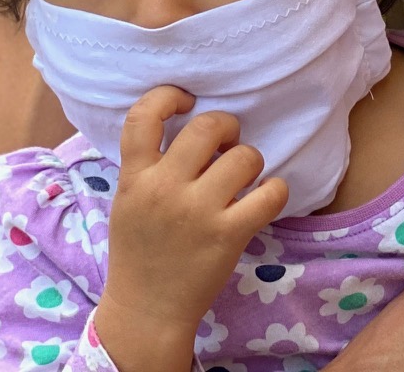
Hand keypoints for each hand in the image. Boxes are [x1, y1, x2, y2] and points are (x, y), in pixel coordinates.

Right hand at [93, 86, 288, 371]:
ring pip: (244, 156)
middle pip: (207, 127)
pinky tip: (263, 198)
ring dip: (250, 161)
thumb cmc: (140, 250)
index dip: (167, 96)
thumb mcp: (129, 200)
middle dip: (226, 127)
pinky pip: (270, 193)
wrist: (147, 309)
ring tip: (243, 178)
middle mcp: (165, 190)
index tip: (186, 101)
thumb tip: (185, 121)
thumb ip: (149, 164)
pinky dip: (274, 190)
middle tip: (227, 142)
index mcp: (135, 179)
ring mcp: (198, 212)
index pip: (143, 117)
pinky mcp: (228, 234)